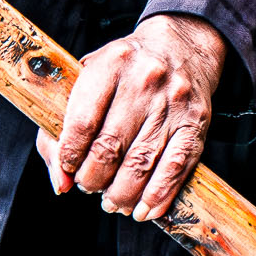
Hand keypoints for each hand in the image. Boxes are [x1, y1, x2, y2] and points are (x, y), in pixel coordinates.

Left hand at [44, 13, 230, 221]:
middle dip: (94, 179)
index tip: (68, 170)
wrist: (181, 45)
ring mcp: (173, 102)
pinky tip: (144, 210)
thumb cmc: (126, 70)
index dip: (70, 156)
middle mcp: (144, 80)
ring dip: (122, 194)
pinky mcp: (196, 122)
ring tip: (112, 202)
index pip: (82, 122)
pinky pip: (175, 168)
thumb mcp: (89, 79)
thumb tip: (60, 182)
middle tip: (89, 187)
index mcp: (111, 64)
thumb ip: (63, 128)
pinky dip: (157, 196)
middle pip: (110, 147)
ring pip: (141, 163)